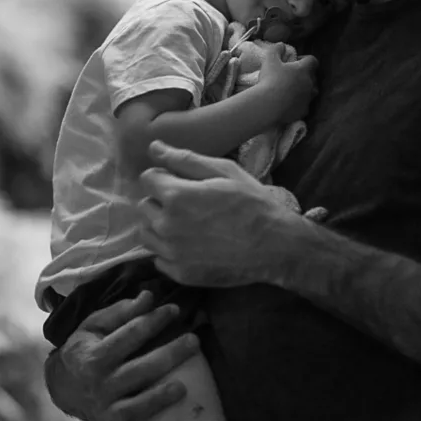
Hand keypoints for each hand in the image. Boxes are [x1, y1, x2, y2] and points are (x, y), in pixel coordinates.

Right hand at [44, 291, 199, 420]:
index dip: (154, 320)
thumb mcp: (93, 325)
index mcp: (94, 354)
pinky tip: (174, 400)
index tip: (174, 310)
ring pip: (139, 398)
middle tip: (194, 340)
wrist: (63, 387)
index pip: (130, 334)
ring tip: (185, 383)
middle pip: (140, 368)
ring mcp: (106, 405)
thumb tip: (149, 296)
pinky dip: (154, 409)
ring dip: (163, 392)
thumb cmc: (84, 349)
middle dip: (169, 353)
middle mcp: (99, 381)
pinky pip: (136, 417)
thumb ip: (121, 311)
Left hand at [137, 141, 307, 287]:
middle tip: (189, 204)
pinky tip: (192, 245)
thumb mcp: (224, 171)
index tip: (182, 182)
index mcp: (176, 195)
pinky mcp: (179, 273)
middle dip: (161, 200)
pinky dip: (169, 250)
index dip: (164, 177)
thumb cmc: (252, 203)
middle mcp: (167, 225)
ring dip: (160, 226)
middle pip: (145, 205)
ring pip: (147, 233)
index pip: (147, 178)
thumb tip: (153, 147)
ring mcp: (172, 252)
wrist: (275, 246)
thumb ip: (184, 159)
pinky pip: (159, 258)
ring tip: (187, 225)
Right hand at [256, 45, 317, 123]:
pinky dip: (298, 104)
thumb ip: (276, 49)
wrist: (269, 106)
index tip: (295, 61)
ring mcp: (308, 99)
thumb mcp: (270, 60)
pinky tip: (288, 104)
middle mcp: (310, 84)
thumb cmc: (270, 80)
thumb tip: (281, 45)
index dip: (305, 59)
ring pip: (311, 93)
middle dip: (305, 76)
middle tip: (291, 76)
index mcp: (304, 70)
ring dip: (304, 90)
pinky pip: (304, 106)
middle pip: (313, 78)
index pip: (313, 60)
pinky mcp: (304, 111)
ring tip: (291, 91)